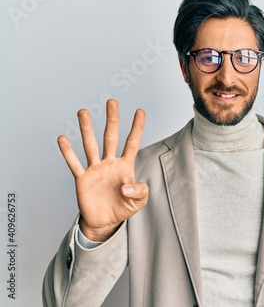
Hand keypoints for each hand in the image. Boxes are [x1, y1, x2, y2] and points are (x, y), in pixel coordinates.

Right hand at [58, 99, 147, 241]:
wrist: (105, 221)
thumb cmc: (123, 207)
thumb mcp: (139, 201)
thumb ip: (139, 192)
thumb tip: (126, 187)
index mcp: (125, 166)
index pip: (132, 143)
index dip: (137, 128)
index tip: (140, 111)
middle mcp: (109, 163)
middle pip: (111, 137)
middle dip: (112, 120)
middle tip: (112, 102)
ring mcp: (95, 169)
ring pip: (91, 145)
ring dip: (87, 129)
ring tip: (83, 112)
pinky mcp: (83, 179)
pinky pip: (74, 164)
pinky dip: (68, 152)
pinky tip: (63, 139)